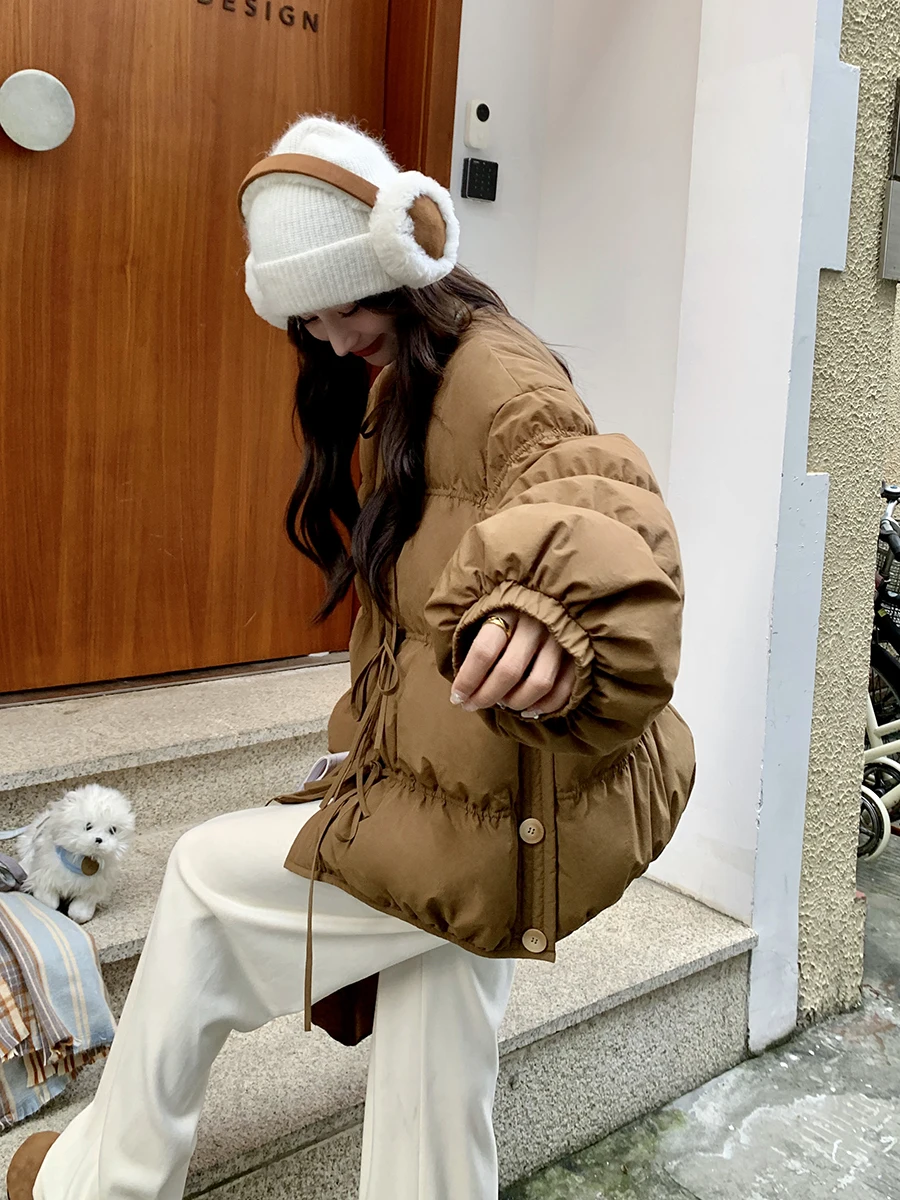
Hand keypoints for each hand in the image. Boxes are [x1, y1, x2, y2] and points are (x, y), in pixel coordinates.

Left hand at [450, 610, 575, 717]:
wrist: (562, 585)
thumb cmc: (513, 602)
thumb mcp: (490, 606)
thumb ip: (477, 636)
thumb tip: (463, 681)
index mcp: (508, 608)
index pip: (483, 651)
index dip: (467, 680)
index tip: (457, 697)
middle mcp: (536, 623)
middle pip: (509, 671)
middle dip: (486, 696)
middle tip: (472, 705)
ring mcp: (560, 638)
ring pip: (538, 683)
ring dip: (515, 702)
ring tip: (501, 704)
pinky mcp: (579, 652)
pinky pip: (563, 688)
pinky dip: (545, 706)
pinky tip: (528, 710)